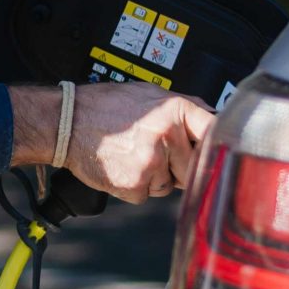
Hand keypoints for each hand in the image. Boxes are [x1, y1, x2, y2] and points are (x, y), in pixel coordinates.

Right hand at [11, 82, 211, 203]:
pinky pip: (147, 195)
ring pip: (169, 184)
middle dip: (176, 163)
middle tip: (150, 149)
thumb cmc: (105, 107)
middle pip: (192, 165)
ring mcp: (152, 162)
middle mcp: (167, 135)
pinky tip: (121, 167)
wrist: (67, 122)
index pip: (213, 132)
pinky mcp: (136, 185)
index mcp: (174, 110)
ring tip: (132, 155)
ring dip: (155, 177)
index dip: (218, 146)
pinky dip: (135, 187)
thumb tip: (212, 119)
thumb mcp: (149, 93)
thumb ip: (183, 108)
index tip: (221, 155)